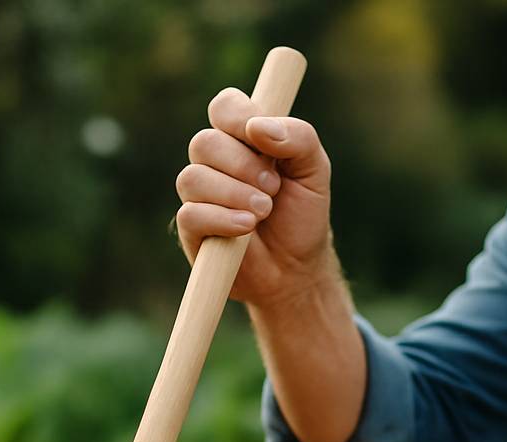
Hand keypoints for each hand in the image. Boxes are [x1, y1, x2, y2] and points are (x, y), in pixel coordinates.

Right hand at [175, 87, 335, 305]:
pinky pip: (191, 214)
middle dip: (242, 164)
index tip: (261, 137)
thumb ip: (299, 137)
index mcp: (243, 139)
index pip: (224, 106)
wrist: (297, 270)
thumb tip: (258, 126)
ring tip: (264, 212)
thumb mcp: (315, 171)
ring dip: (235, 194)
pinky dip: (223, 219)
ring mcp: (200, 195)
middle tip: (273, 186)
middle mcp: (216, 162)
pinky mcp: (192, 229)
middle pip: (205, 142)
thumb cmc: (302, 215)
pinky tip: (246, 229)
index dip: (237, 116)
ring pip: (193, 178)